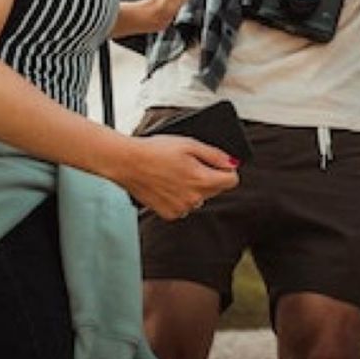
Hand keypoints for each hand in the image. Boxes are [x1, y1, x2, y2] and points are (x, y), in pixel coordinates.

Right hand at [114, 133, 238, 219]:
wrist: (128, 163)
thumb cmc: (154, 151)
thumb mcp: (190, 144)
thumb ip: (215, 155)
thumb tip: (232, 163)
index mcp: (202, 180)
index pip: (232, 181)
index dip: (226, 169)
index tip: (217, 164)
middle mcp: (194, 199)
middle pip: (216, 189)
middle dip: (208, 177)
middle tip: (190, 164)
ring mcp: (181, 208)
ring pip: (199, 198)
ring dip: (193, 188)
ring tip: (175, 173)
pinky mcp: (169, 214)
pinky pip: (183, 206)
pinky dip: (179, 197)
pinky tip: (168, 184)